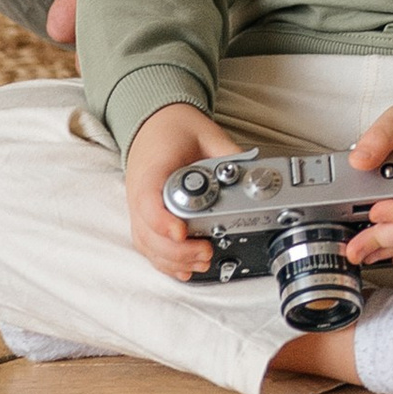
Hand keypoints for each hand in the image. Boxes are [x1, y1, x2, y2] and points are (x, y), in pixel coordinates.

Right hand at [124, 103, 252, 277]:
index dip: (163, 222)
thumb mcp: (204, 133)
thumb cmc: (174, 129)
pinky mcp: (145, 219)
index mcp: (151, 172)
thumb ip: (226, 153)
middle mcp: (140, 195)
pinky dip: (165, 262)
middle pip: (148, 233)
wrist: (154, 124)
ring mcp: (140, 210)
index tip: (182, 233)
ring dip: (173, 260)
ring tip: (202, 262)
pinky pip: (149, 247)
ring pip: (148, 245)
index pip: (148, 202)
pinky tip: (185, 270)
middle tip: (205, 251)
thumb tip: (252, 173)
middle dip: (177, 251)